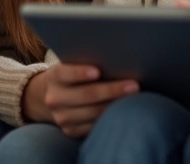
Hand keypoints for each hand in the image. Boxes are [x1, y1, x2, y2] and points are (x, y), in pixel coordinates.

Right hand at [21, 63, 138, 136]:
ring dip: (115, 106)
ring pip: (93, 113)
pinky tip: (124, 112)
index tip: (98, 71)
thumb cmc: (73, 74)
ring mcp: (62, 117)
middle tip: (134, 85)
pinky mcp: (71, 130)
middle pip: (86, 95)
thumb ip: (86, 61)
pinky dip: (110, 118)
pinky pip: (93, 126)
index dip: (80, 73)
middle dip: (112, 90)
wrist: (54, 96)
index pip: (65, 73)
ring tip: (135, 98)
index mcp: (54, 77)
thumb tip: (116, 59)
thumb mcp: (71, 65)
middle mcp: (55, 98)